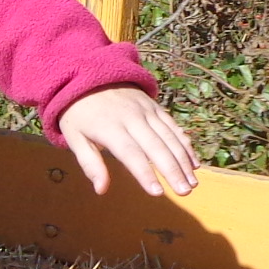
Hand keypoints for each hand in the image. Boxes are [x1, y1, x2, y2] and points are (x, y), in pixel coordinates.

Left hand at [58, 86, 199, 197]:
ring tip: (192, 182)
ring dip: (183, 160)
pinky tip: (194, 162)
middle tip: (185, 192)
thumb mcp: (74, 137)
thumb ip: (89, 164)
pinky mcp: (154, 106)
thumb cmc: (79, 113)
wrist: (88, 75)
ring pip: (169, 137)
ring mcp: (146, 110)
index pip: (131, 154)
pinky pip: (173, 126)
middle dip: (172, 171)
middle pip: (156, 147)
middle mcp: (132, 118)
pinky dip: (185, 144)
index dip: (145, 173)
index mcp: (109, 128)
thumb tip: (101, 190)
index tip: (158, 193)